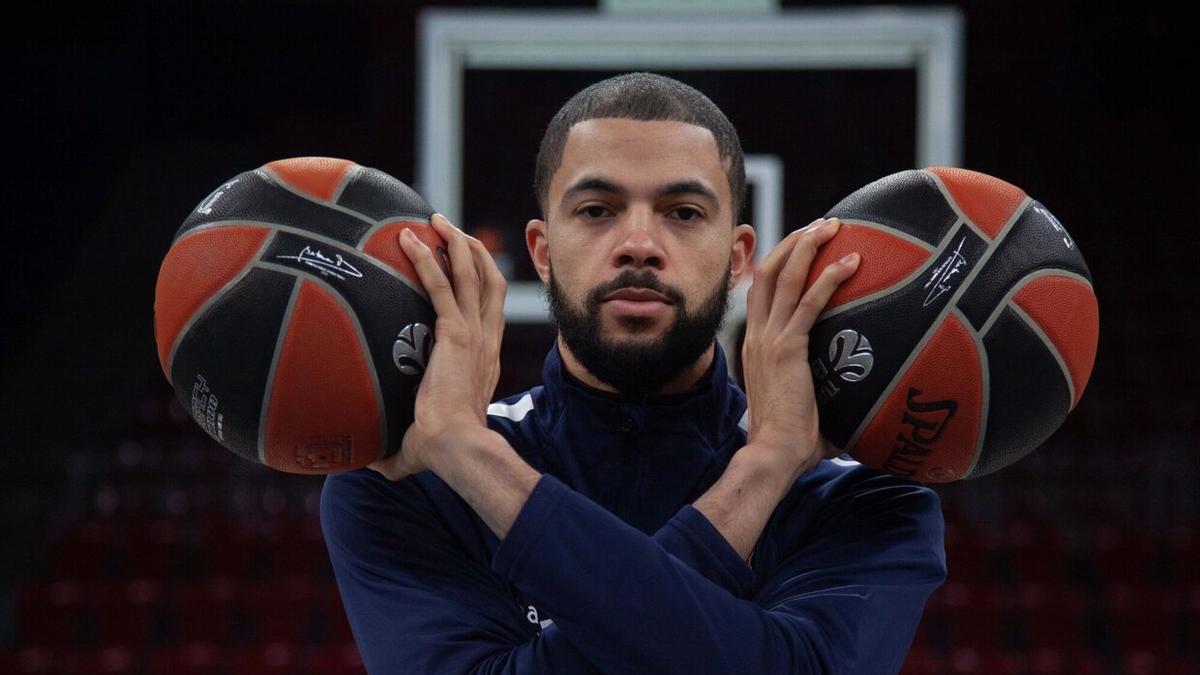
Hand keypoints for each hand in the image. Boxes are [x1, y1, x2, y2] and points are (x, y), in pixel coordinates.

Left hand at [369, 214, 506, 480]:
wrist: (458, 449)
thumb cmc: (441, 452)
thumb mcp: (416, 444)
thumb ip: (395, 448)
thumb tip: (363, 461)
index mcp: (483, 360)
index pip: (489, 311)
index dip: (481, 285)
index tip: (463, 268)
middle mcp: (485, 341)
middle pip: (489, 281)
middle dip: (473, 252)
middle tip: (449, 231)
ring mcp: (474, 334)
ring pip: (473, 274)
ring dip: (456, 242)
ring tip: (435, 220)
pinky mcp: (456, 333)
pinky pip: (442, 285)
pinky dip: (427, 258)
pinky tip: (408, 238)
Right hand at [740, 217, 859, 478]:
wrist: (773, 454)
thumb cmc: (792, 441)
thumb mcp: (803, 403)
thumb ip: (825, 392)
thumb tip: (864, 400)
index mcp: (756, 344)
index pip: (762, 291)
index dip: (781, 262)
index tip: (804, 246)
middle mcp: (758, 335)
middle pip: (768, 272)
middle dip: (794, 242)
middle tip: (823, 225)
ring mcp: (770, 340)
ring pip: (785, 277)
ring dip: (808, 246)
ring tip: (833, 226)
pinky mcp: (788, 349)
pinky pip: (809, 303)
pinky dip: (830, 278)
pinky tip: (853, 262)